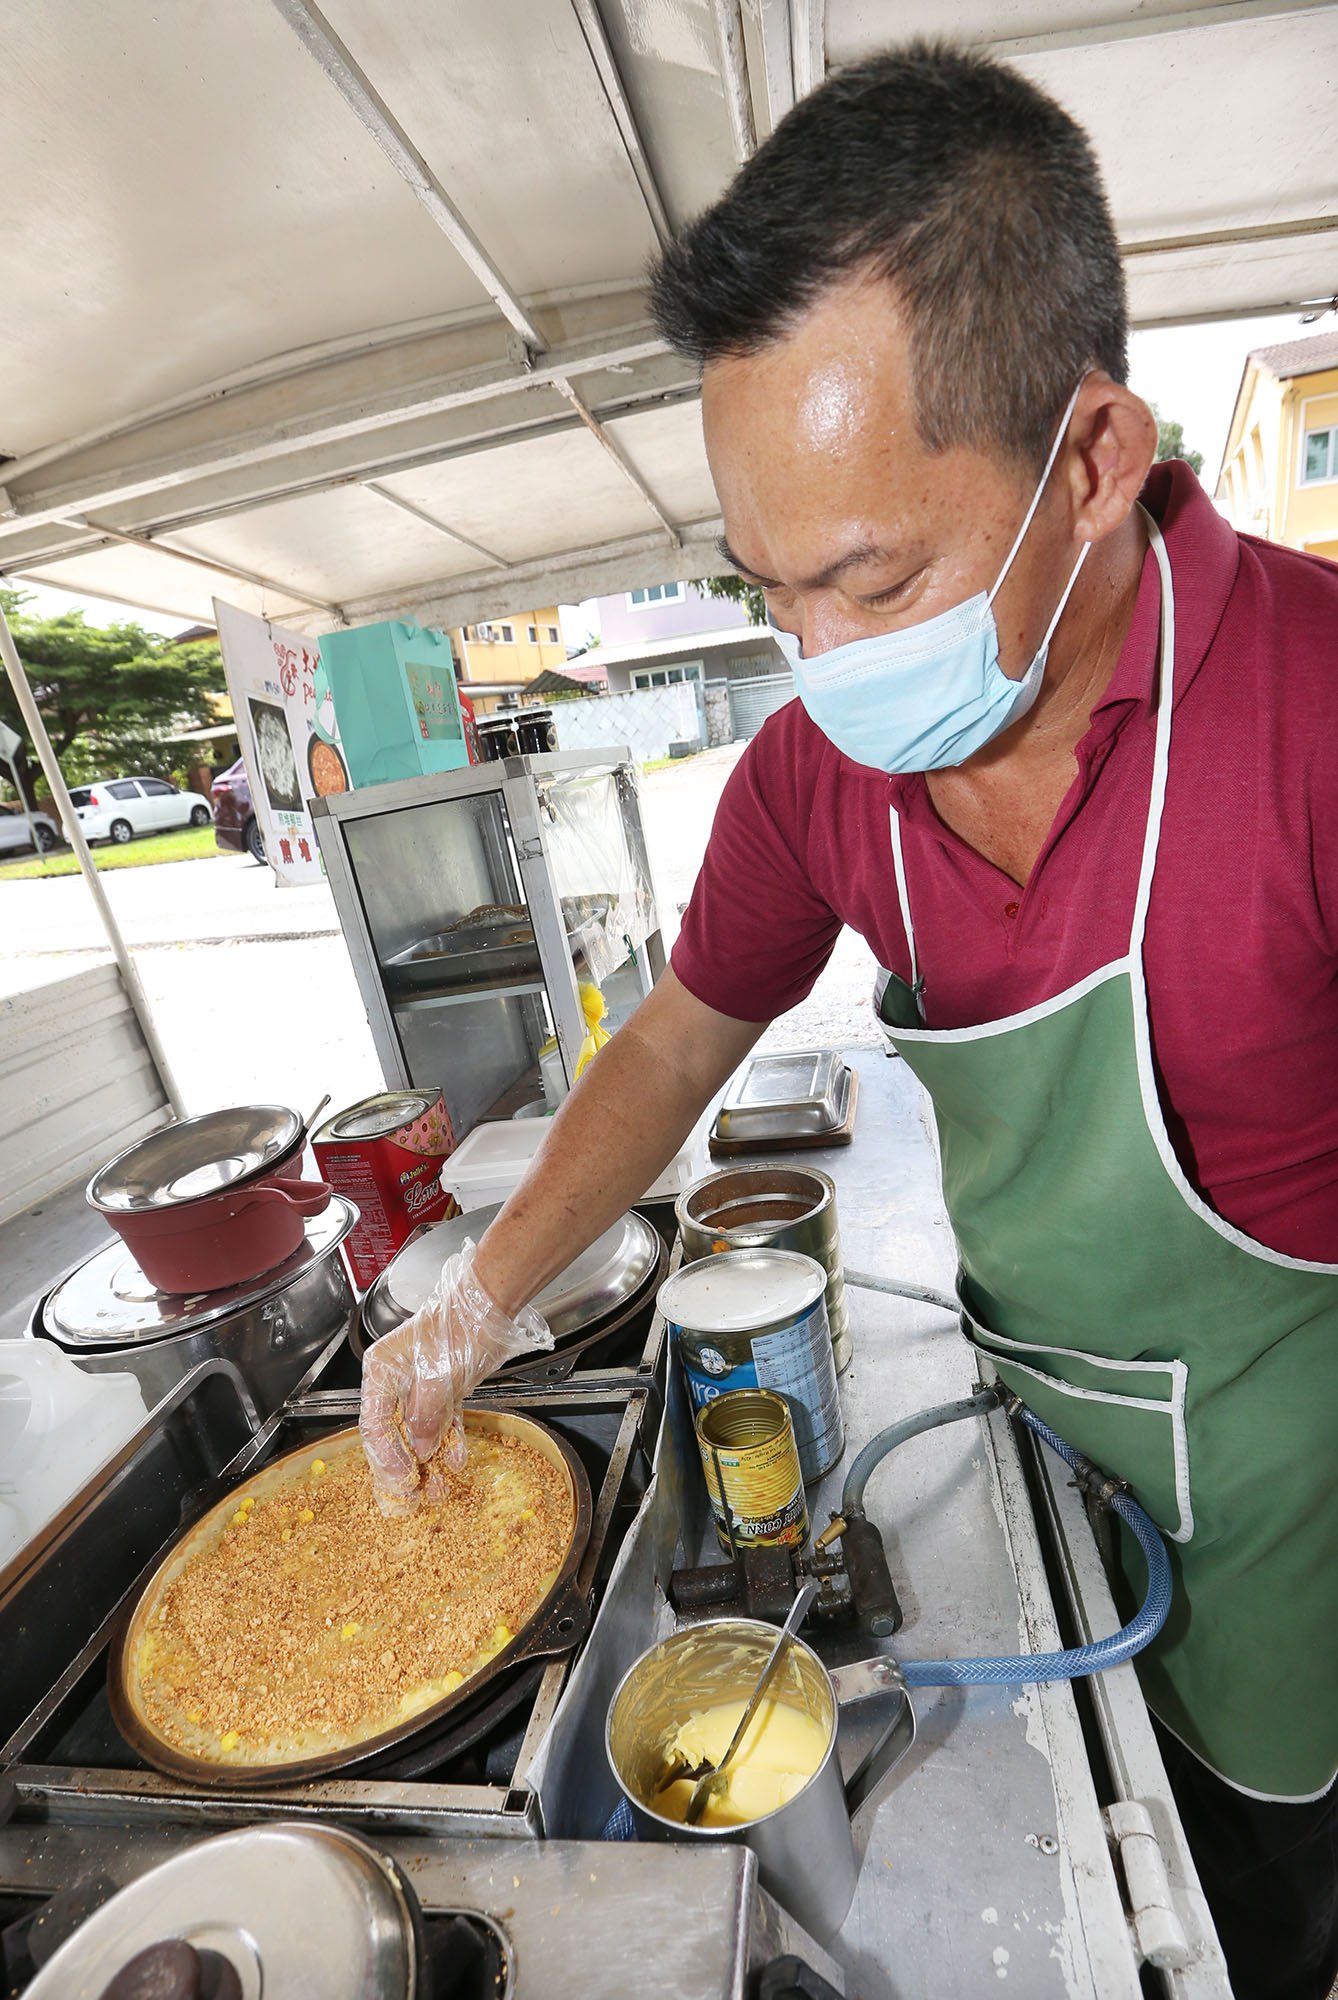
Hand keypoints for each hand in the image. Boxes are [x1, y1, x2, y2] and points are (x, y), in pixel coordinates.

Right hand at [359, 1240, 551, 1514]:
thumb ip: (425, 1417)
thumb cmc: (457, 1330)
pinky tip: (457, 1461)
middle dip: (404, 1466)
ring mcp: (419, 1385)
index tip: (401, 1480)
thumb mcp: (438, 1378)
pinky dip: (448, 1440)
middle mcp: (395, 1380)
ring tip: (438, 1486)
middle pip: (393, 1432)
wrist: (488, 1306)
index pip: (374, 1425)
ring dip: (429, 1459)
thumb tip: (419, 1448)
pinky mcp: (443, 1387)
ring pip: (418, 1431)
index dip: (386, 1457)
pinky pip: (441, 1421)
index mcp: (381, 1372)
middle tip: (412, 1495)